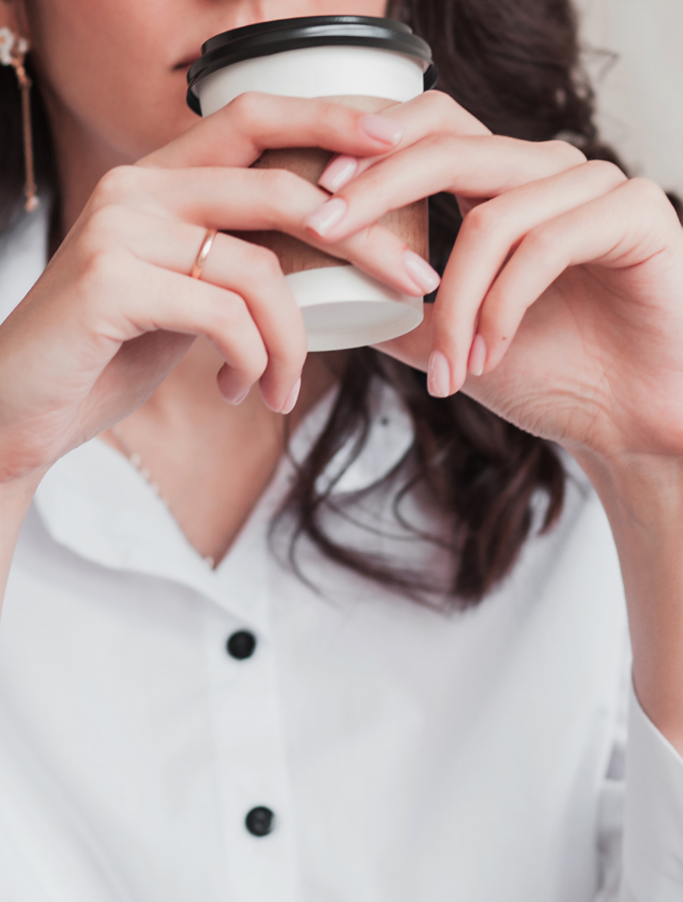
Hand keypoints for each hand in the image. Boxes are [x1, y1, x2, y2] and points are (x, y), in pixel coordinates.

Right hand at [0, 94, 436, 483]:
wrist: (19, 409)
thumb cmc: (108, 352)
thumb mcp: (183, 295)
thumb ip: (235, 259)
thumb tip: (326, 251)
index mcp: (157, 180)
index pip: (253, 119)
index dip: (330, 121)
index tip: (398, 143)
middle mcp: (137, 187)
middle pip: (278, 187)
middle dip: (363, 238)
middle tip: (411, 284)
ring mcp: (119, 229)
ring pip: (260, 269)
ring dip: (294, 343)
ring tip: (283, 389)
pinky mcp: (111, 282)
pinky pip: (225, 316)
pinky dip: (254, 362)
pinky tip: (242, 392)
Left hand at [307, 91, 682, 464]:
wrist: (626, 422)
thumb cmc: (550, 376)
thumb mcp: (450, 341)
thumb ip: (395, 311)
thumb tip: (324, 296)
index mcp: (507, 185)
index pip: (433, 131)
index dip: (370, 150)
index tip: (315, 200)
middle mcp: (549, 172)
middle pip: (449, 146)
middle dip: (377, 189)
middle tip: (326, 232)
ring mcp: (595, 186)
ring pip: (492, 219)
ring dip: (455, 304)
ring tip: (447, 368)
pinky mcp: (635, 213)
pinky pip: (544, 246)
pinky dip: (503, 309)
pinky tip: (490, 357)